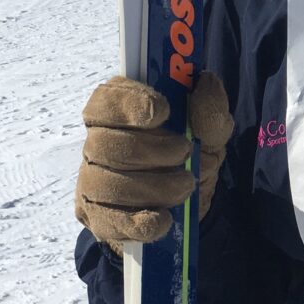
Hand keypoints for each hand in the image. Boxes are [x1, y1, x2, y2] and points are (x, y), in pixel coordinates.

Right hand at [75, 72, 233, 250]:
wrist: (186, 207)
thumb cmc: (191, 156)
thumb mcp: (211, 133)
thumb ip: (211, 110)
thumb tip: (206, 82)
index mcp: (119, 112)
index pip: (105, 99)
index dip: (129, 102)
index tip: (162, 111)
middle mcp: (98, 143)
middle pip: (105, 143)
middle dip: (151, 150)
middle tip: (186, 152)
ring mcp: (92, 182)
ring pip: (106, 183)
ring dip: (153, 187)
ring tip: (185, 187)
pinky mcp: (97, 217)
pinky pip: (110, 221)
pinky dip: (139, 222)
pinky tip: (163, 219)